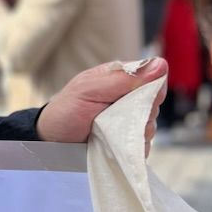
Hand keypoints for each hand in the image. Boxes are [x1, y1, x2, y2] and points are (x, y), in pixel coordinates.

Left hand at [36, 58, 167, 152]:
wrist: (50, 142)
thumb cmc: (65, 111)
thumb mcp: (89, 90)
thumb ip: (123, 79)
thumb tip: (161, 64)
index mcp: (120, 78)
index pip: (153, 78)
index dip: (151, 89)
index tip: (137, 100)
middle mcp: (127, 97)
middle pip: (155, 103)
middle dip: (141, 113)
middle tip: (117, 118)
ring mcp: (128, 121)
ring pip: (151, 125)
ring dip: (135, 132)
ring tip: (110, 133)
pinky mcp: (127, 141)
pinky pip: (143, 144)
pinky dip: (133, 147)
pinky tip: (116, 145)